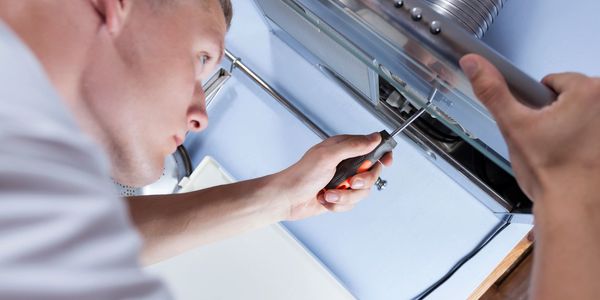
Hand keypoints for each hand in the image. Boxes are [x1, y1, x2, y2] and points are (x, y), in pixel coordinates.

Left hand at [273, 133, 392, 220]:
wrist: (287, 198)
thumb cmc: (301, 175)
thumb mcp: (328, 155)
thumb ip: (354, 146)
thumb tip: (374, 138)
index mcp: (343, 148)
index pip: (371, 147)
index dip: (382, 154)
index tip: (386, 162)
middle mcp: (345, 164)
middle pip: (372, 173)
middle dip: (362, 182)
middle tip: (350, 182)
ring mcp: (343, 181)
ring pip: (362, 192)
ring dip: (345, 196)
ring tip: (329, 193)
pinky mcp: (339, 196)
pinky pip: (351, 204)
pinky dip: (338, 204)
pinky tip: (325, 199)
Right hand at [459, 54, 599, 204]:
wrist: (572, 207)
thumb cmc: (552, 172)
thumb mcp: (513, 126)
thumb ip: (492, 91)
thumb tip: (475, 64)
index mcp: (588, 91)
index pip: (552, 81)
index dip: (537, 104)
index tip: (539, 125)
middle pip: (571, 96)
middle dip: (557, 114)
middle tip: (549, 140)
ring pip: (583, 114)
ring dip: (572, 127)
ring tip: (562, 151)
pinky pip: (592, 131)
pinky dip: (585, 141)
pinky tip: (576, 157)